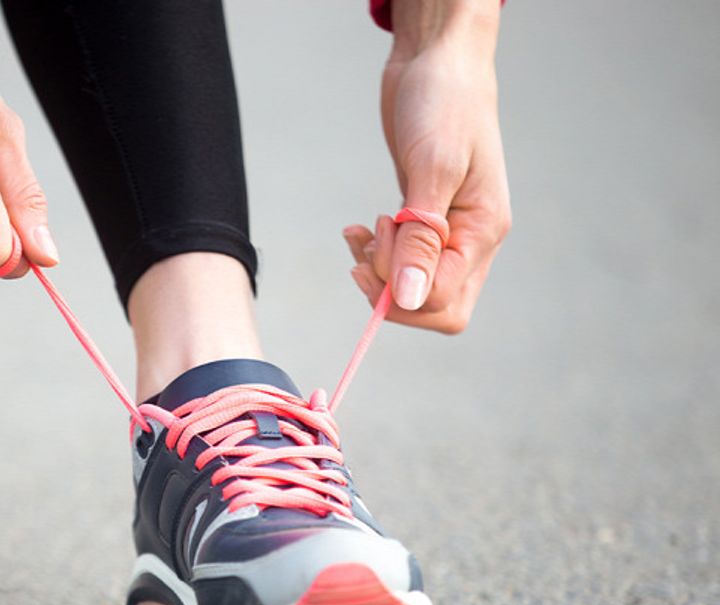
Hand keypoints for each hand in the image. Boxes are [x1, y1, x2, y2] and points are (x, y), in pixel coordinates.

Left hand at [345, 0, 509, 333]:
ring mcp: (448, 231)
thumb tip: (408, 296)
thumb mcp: (432, 167)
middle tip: (365, 246)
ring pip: (412, 285)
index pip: (443, 301)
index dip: (400, 290)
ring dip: (377, 269)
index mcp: (483, 231)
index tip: (375, 245)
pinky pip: (400, 259)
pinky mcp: (424, 219)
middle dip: (389, 288)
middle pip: (433, 305)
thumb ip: (421, 237)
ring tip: (360, 231)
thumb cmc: (444, 103)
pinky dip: (373, 252)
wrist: (438, 62)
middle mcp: (471, 238)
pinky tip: (357, 229)